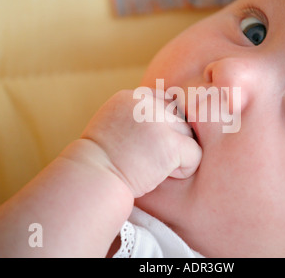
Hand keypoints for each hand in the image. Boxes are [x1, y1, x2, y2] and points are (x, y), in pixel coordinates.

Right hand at [81, 89, 201, 196]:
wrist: (89, 185)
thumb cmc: (101, 166)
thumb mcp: (113, 129)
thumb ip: (137, 117)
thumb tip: (171, 115)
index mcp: (129, 98)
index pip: (166, 103)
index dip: (164, 128)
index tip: (146, 147)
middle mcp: (144, 103)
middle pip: (180, 119)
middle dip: (171, 142)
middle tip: (148, 161)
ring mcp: (157, 121)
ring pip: (189, 136)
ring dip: (177, 156)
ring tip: (152, 169)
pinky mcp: (169, 142)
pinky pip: (195, 154)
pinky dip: (184, 170)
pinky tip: (161, 176)